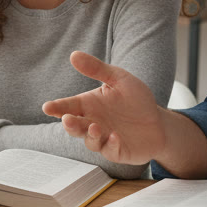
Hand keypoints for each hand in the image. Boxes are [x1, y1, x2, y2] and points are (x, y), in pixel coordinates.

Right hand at [42, 51, 171, 165]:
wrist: (158, 122)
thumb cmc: (136, 100)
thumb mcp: (119, 79)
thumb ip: (97, 69)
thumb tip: (74, 55)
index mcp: (89, 105)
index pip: (68, 106)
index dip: (56, 107)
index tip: (47, 107)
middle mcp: (92, 123)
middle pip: (75, 126)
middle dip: (70, 124)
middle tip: (67, 119)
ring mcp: (103, 139)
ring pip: (90, 141)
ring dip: (90, 134)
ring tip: (95, 126)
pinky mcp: (116, 151)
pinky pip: (110, 150)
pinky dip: (111, 144)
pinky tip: (115, 136)